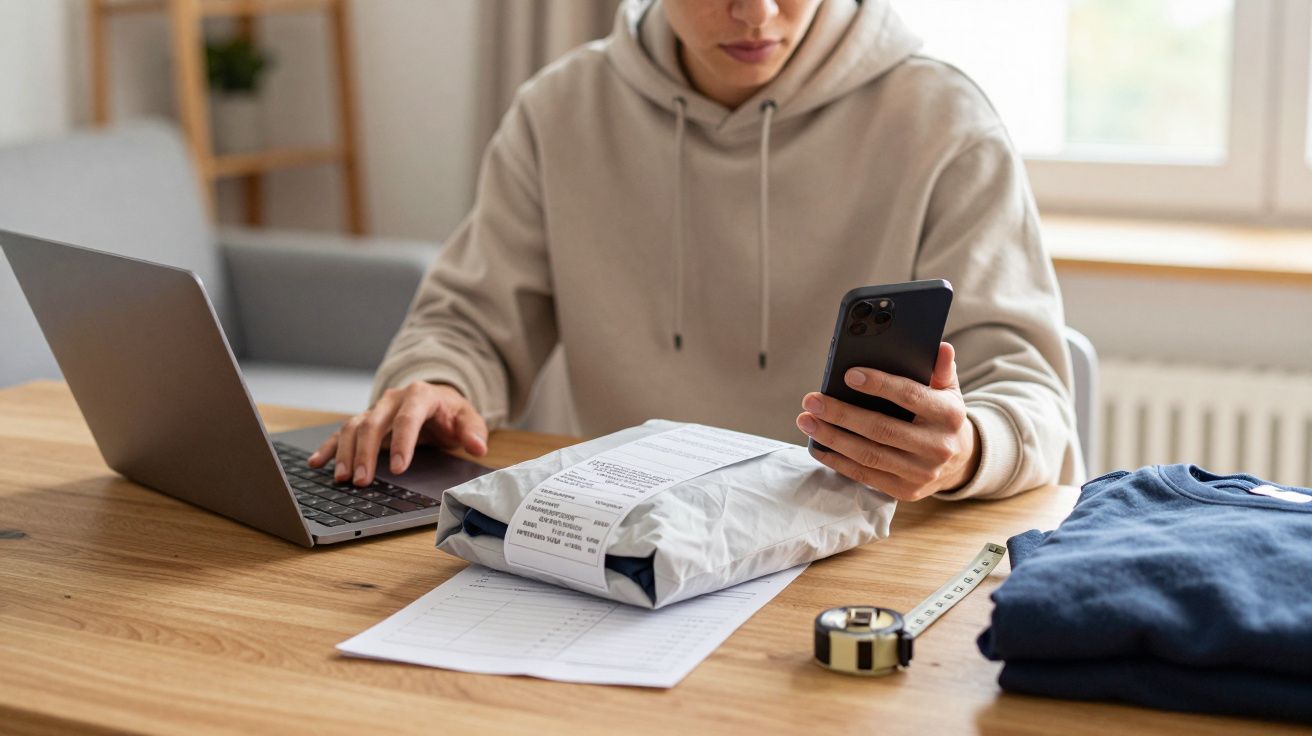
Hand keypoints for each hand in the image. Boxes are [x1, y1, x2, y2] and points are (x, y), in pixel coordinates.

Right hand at [307, 381, 487, 485]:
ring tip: (342, 478)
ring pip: (354, 426)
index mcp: (420, 396)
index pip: (408, 418)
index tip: (398, 469)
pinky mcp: (365, 421)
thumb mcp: (468, 420)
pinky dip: (329, 447)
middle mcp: (393, 399)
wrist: (438, 401)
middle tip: (362, 481)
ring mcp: (376, 409)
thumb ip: (474, 432)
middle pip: (373, 423)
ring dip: (345, 452)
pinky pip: (342, 432)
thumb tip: (478, 446)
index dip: (402, 443)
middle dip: (365, 453)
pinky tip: (317, 463)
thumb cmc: (452, 414)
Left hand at [795, 342, 979, 500]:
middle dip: (841, 414)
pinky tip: (818, 446)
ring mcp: (921, 473)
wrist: (960, 462)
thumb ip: (941, 369)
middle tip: (812, 400)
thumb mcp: (949, 391)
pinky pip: (865, 475)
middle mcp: (938, 447)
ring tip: (807, 421)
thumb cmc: (943, 418)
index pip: (910, 396)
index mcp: (949, 415)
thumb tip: (941, 347)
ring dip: (832, 438)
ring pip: (868, 455)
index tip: (848, 375)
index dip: (879, 385)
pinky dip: (837, 461)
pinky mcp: (905, 491)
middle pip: (881, 429)